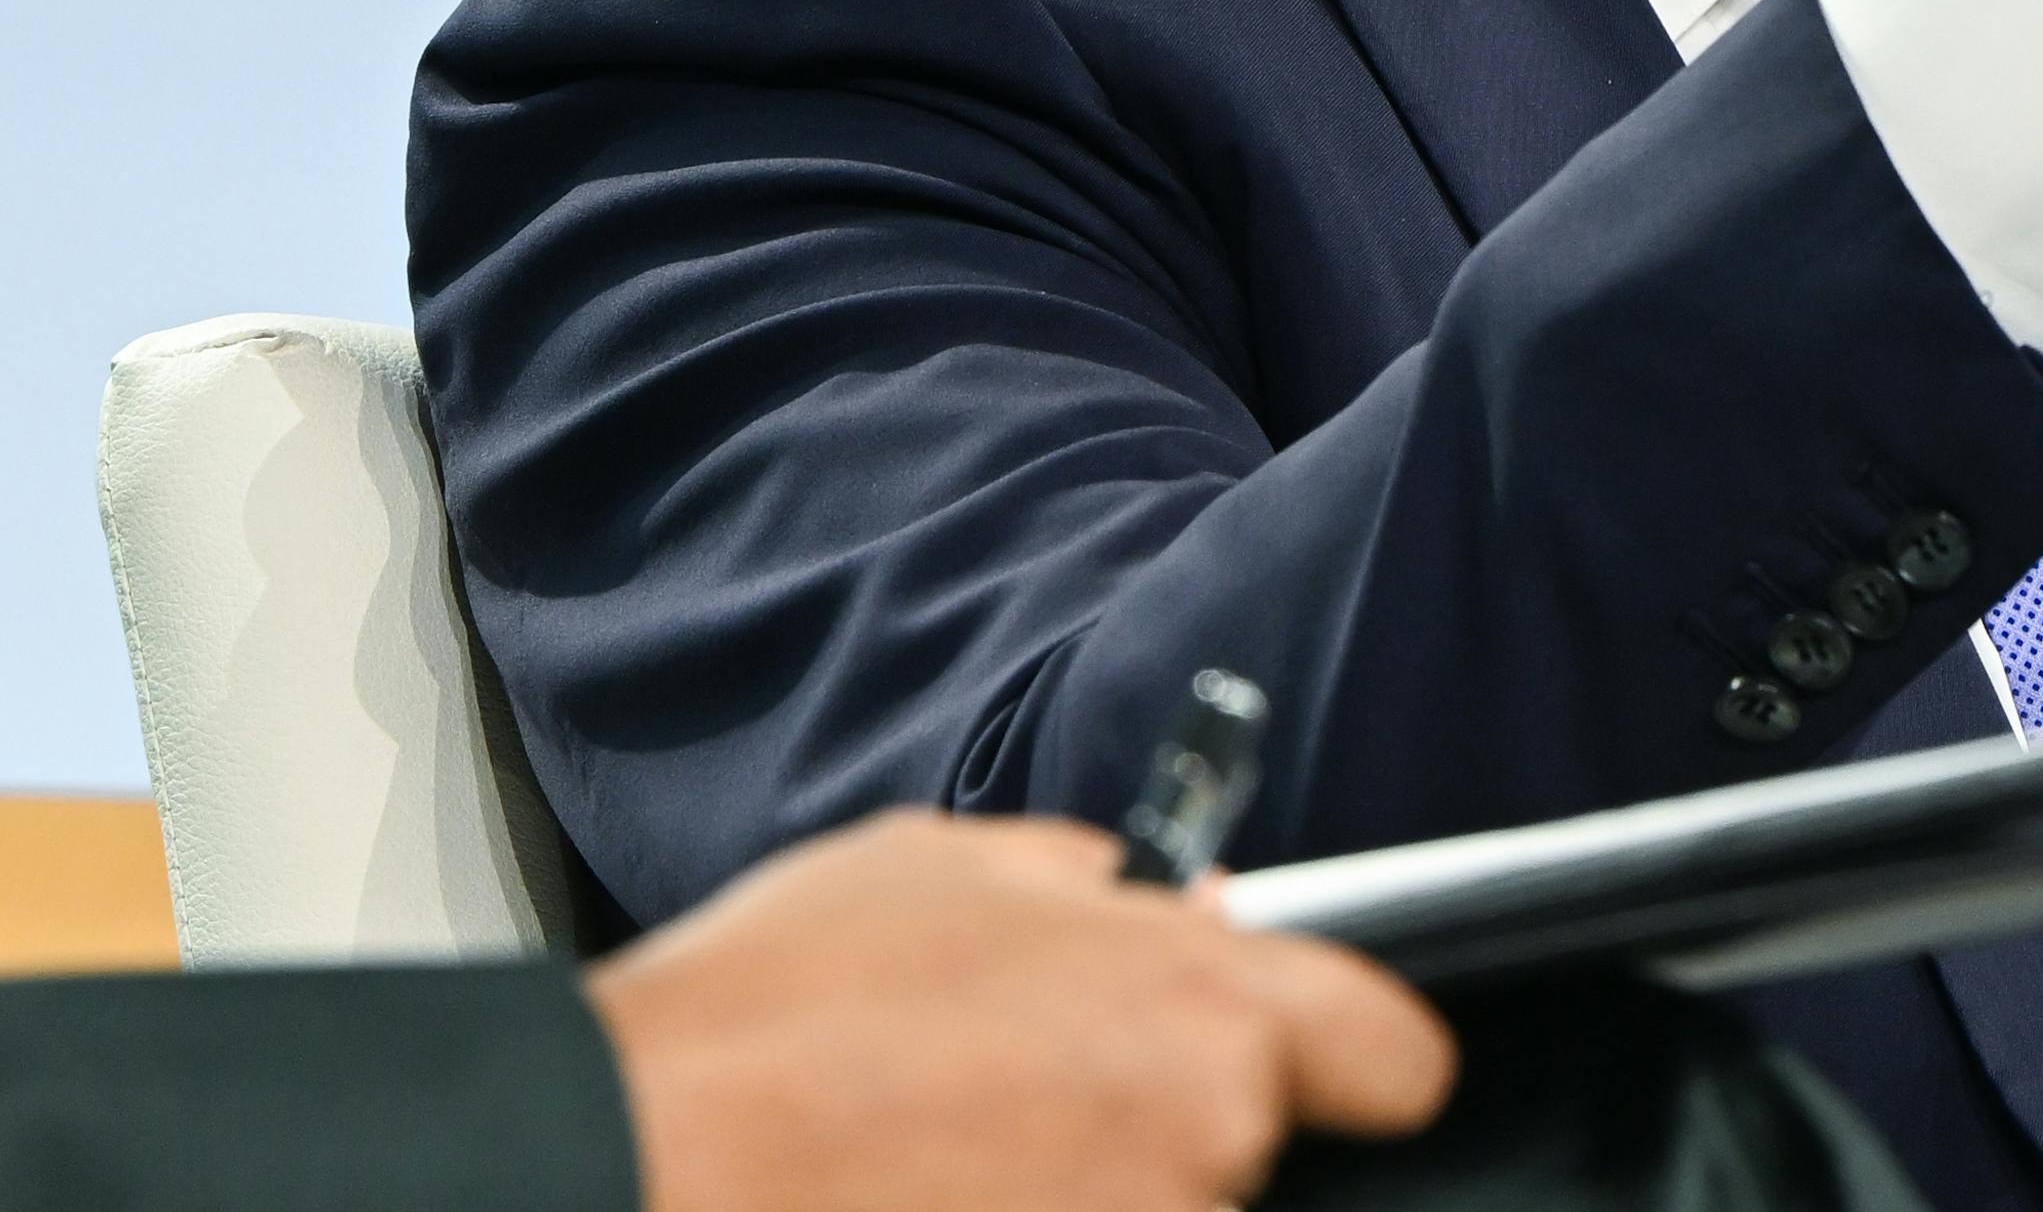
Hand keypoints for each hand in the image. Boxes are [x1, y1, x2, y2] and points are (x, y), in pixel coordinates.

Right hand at [585, 811, 1453, 1211]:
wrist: (649, 1162)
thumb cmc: (770, 1016)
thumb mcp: (933, 865)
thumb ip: (1089, 883)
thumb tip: (1177, 902)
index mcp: (1198, 1009)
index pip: (1392, 1053)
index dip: (1346, 1047)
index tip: (1306, 1056)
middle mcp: (1198, 1149)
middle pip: (1245, 1141)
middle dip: (1162, 1114)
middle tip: (1031, 1086)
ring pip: (1163, 1210)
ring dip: (1091, 1184)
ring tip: (957, 1150)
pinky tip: (929, 1194)